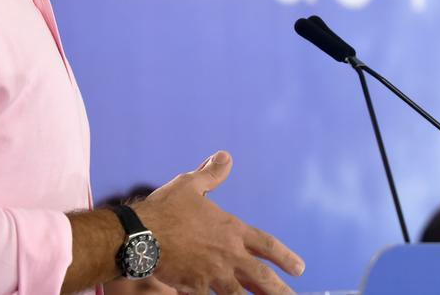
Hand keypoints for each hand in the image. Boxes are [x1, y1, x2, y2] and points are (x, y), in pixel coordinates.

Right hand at [133, 151, 304, 293]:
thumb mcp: (190, 184)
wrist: (140, 234)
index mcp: (231, 229)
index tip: (299, 268)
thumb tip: (226, 156)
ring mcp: (213, 274)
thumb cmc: (165, 208)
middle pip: (262, 277)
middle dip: (281, 290)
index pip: (266, 245)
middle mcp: (228, 254)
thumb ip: (211, 174)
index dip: (285, 257)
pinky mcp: (195, 287)